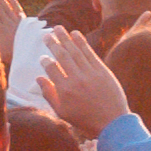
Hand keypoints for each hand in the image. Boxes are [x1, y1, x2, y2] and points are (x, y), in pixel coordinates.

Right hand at [28, 25, 126, 139]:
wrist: (112, 123)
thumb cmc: (85, 120)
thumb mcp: (62, 112)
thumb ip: (49, 94)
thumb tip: (39, 78)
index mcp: (64, 90)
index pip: (51, 69)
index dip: (46, 61)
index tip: (43, 57)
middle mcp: (76, 79)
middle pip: (62, 56)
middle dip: (53, 43)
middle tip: (46, 34)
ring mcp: (90, 74)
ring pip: (75, 51)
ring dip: (66, 38)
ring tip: (58, 28)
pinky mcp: (102, 71)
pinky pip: (90, 53)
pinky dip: (82, 42)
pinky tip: (76, 34)